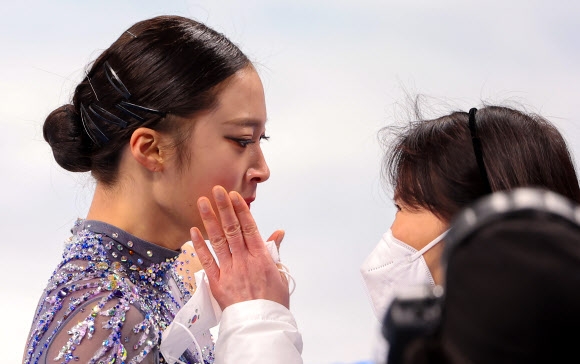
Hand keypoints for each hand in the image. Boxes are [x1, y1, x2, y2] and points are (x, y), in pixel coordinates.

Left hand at [190, 185, 289, 309]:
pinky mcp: (217, 282)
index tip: (234, 195)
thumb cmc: (272, 301)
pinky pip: (206, 261)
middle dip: (224, 207)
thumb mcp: (279, 273)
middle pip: (233, 229)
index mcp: (261, 257)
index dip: (241, 210)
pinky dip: (199, 245)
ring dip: (210, 219)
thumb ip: (273, 251)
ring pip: (219, 240)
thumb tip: (278, 232)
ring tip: (203, 202)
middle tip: (217, 189)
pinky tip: (193, 231)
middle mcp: (244, 260)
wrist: (261, 325)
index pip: (249, 227)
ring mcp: (229, 270)